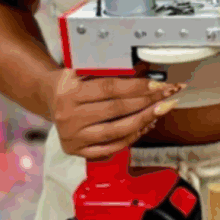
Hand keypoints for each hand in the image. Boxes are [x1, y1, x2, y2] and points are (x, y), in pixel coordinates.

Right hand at [45, 65, 183, 159]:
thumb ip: (111, 69)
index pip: (110, 89)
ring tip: (163, 109)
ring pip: (117, 132)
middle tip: (169, 95)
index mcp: (69, 93)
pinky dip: (132, 137)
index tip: (159, 85)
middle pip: (117, 110)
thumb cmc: (73, 81)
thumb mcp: (85, 69)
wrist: (50, 98)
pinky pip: (112, 147)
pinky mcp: (78, 151)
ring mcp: (73, 138)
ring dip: (145, 120)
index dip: (138, 86)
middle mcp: (69, 117)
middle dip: (148, 102)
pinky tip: (147, 125)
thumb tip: (145, 68)